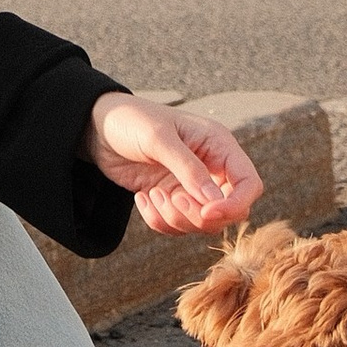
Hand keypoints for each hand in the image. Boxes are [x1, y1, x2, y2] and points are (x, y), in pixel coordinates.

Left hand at [83, 95, 261, 236]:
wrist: (97, 126)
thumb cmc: (132, 120)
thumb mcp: (159, 139)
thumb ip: (188, 169)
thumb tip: (215, 203)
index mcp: (219, 146)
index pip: (248, 184)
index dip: (235, 204)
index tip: (207, 212)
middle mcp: (211, 168)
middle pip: (229, 211)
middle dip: (200, 216)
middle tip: (171, 199)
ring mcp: (191, 187)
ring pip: (202, 224)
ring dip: (175, 219)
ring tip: (151, 195)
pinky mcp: (171, 199)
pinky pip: (176, 226)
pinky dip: (158, 221)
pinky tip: (141, 199)